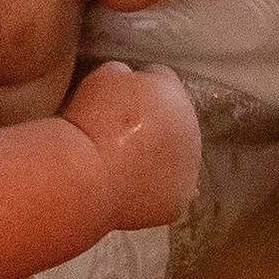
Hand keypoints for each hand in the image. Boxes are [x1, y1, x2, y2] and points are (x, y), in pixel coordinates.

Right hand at [63, 61, 201, 225]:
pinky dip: (153, 191)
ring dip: (157, 158)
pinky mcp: (177, 202)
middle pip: (174, 122)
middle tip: (121, 134)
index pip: (163, 79)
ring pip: (174, 159)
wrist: (87, 176)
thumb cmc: (90, 122)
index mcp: (173, 95)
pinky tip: (132, 190)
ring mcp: (188, 171)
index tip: (120, 98)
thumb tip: (126, 81)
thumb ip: (123, 76)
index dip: (140, 86)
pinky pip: (168, 193)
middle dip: (154, 125)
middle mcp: (191, 131)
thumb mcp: (102, 78)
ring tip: (124, 165)